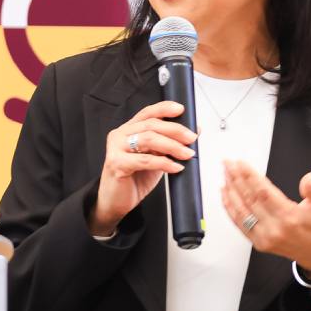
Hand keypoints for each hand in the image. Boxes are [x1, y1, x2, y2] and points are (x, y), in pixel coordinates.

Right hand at [93, 101, 195, 234]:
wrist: (115, 202)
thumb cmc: (134, 179)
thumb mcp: (155, 158)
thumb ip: (169, 144)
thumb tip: (195, 130)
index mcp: (128, 130)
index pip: (147, 113)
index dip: (164, 108)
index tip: (181, 109)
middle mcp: (120, 135)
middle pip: (150, 125)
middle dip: (175, 130)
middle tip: (191, 138)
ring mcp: (116, 148)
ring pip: (148, 139)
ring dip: (172, 146)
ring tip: (187, 154)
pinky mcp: (116, 164)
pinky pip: (145, 160)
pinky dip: (164, 163)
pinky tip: (176, 167)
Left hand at [222, 161, 310, 272]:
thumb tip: (310, 177)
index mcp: (290, 217)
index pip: (264, 192)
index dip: (250, 176)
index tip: (241, 164)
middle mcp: (275, 228)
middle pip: (249, 199)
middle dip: (236, 179)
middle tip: (228, 164)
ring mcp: (265, 237)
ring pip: (241, 211)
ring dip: (230, 191)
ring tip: (225, 175)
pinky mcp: (259, 243)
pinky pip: (240, 224)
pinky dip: (230, 209)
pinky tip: (226, 195)